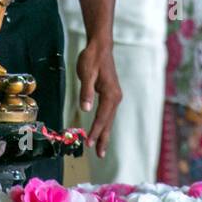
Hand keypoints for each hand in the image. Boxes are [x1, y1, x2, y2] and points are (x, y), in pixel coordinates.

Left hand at [76, 38, 121, 158]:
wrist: (100, 47)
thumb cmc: (92, 58)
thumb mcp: (86, 74)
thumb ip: (86, 92)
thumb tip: (85, 109)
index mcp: (110, 94)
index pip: (102, 117)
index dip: (95, 131)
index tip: (90, 144)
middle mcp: (115, 97)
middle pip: (108, 122)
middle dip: (103, 138)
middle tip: (99, 155)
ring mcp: (114, 96)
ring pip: (109, 119)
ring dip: (104, 133)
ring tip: (100, 148)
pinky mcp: (111, 94)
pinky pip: (108, 113)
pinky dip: (104, 123)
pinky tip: (101, 130)